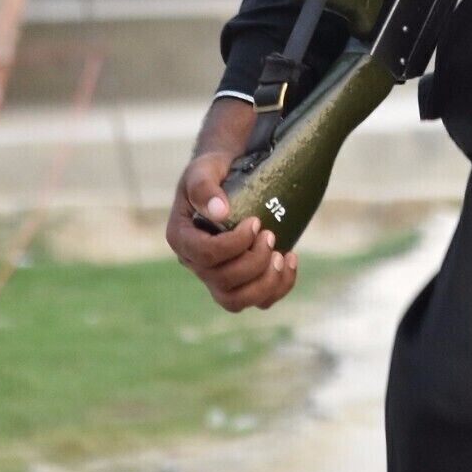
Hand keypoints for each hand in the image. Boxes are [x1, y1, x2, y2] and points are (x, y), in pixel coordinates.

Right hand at [166, 96, 298, 313]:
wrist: (228, 175)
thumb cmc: (214, 171)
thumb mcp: (203, 169)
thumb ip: (204, 187)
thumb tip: (220, 212)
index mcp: (181, 238)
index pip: (205, 256)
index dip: (233, 244)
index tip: (255, 221)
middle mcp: (195, 263)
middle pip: (223, 282)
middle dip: (253, 262)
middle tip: (270, 234)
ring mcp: (216, 276)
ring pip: (237, 301)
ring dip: (266, 283)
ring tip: (283, 255)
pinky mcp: (240, 281)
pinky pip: (258, 300)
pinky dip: (279, 287)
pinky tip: (290, 259)